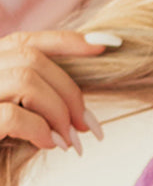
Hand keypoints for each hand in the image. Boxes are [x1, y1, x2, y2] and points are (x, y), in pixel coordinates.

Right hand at [0, 28, 113, 153]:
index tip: (106, 46)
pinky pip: (13, 115)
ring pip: (26, 80)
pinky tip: (49, 145)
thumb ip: (38, 103)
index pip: (27, 41)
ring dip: (59, 112)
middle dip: (70, 92)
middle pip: (32, 59)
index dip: (68, 41)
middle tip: (88, 127)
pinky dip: (40, 130)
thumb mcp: (16, 120)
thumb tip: (81, 109)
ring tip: (69, 142)